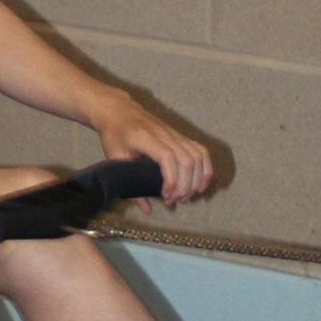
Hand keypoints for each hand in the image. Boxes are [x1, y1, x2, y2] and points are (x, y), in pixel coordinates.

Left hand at [89, 92, 212, 209]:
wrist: (118, 110)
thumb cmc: (114, 134)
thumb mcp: (115, 159)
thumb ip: (131, 184)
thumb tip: (147, 210)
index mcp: (144, 138)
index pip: (167, 157)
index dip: (172, 180)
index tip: (166, 196)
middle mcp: (164, 133)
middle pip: (187, 160)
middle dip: (185, 186)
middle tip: (175, 201)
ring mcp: (175, 133)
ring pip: (198, 156)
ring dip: (197, 179)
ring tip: (187, 196)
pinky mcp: (181, 135)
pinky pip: (201, 151)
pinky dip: (206, 168)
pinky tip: (201, 184)